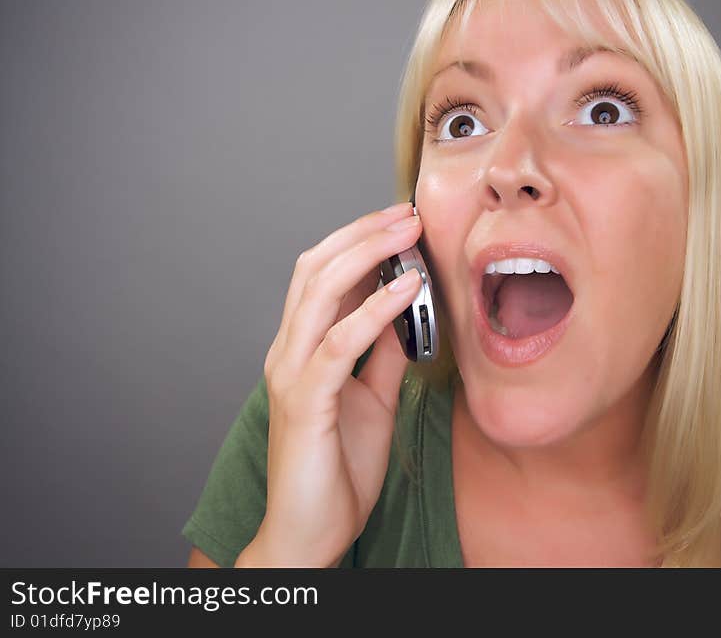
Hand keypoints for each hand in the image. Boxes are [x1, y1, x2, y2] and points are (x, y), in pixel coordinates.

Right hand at [236, 202, 422, 566]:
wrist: (311, 531)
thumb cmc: (337, 468)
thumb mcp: (372, 400)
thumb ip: (381, 356)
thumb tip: (403, 316)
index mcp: (301, 348)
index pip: (321, 276)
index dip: (358, 241)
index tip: (401, 221)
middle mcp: (287, 352)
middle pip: (316, 268)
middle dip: (363, 233)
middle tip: (407, 212)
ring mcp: (290, 374)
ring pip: (319, 292)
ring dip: (367, 254)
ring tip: (408, 232)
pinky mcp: (304, 402)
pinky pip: (338, 344)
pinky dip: (373, 311)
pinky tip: (405, 290)